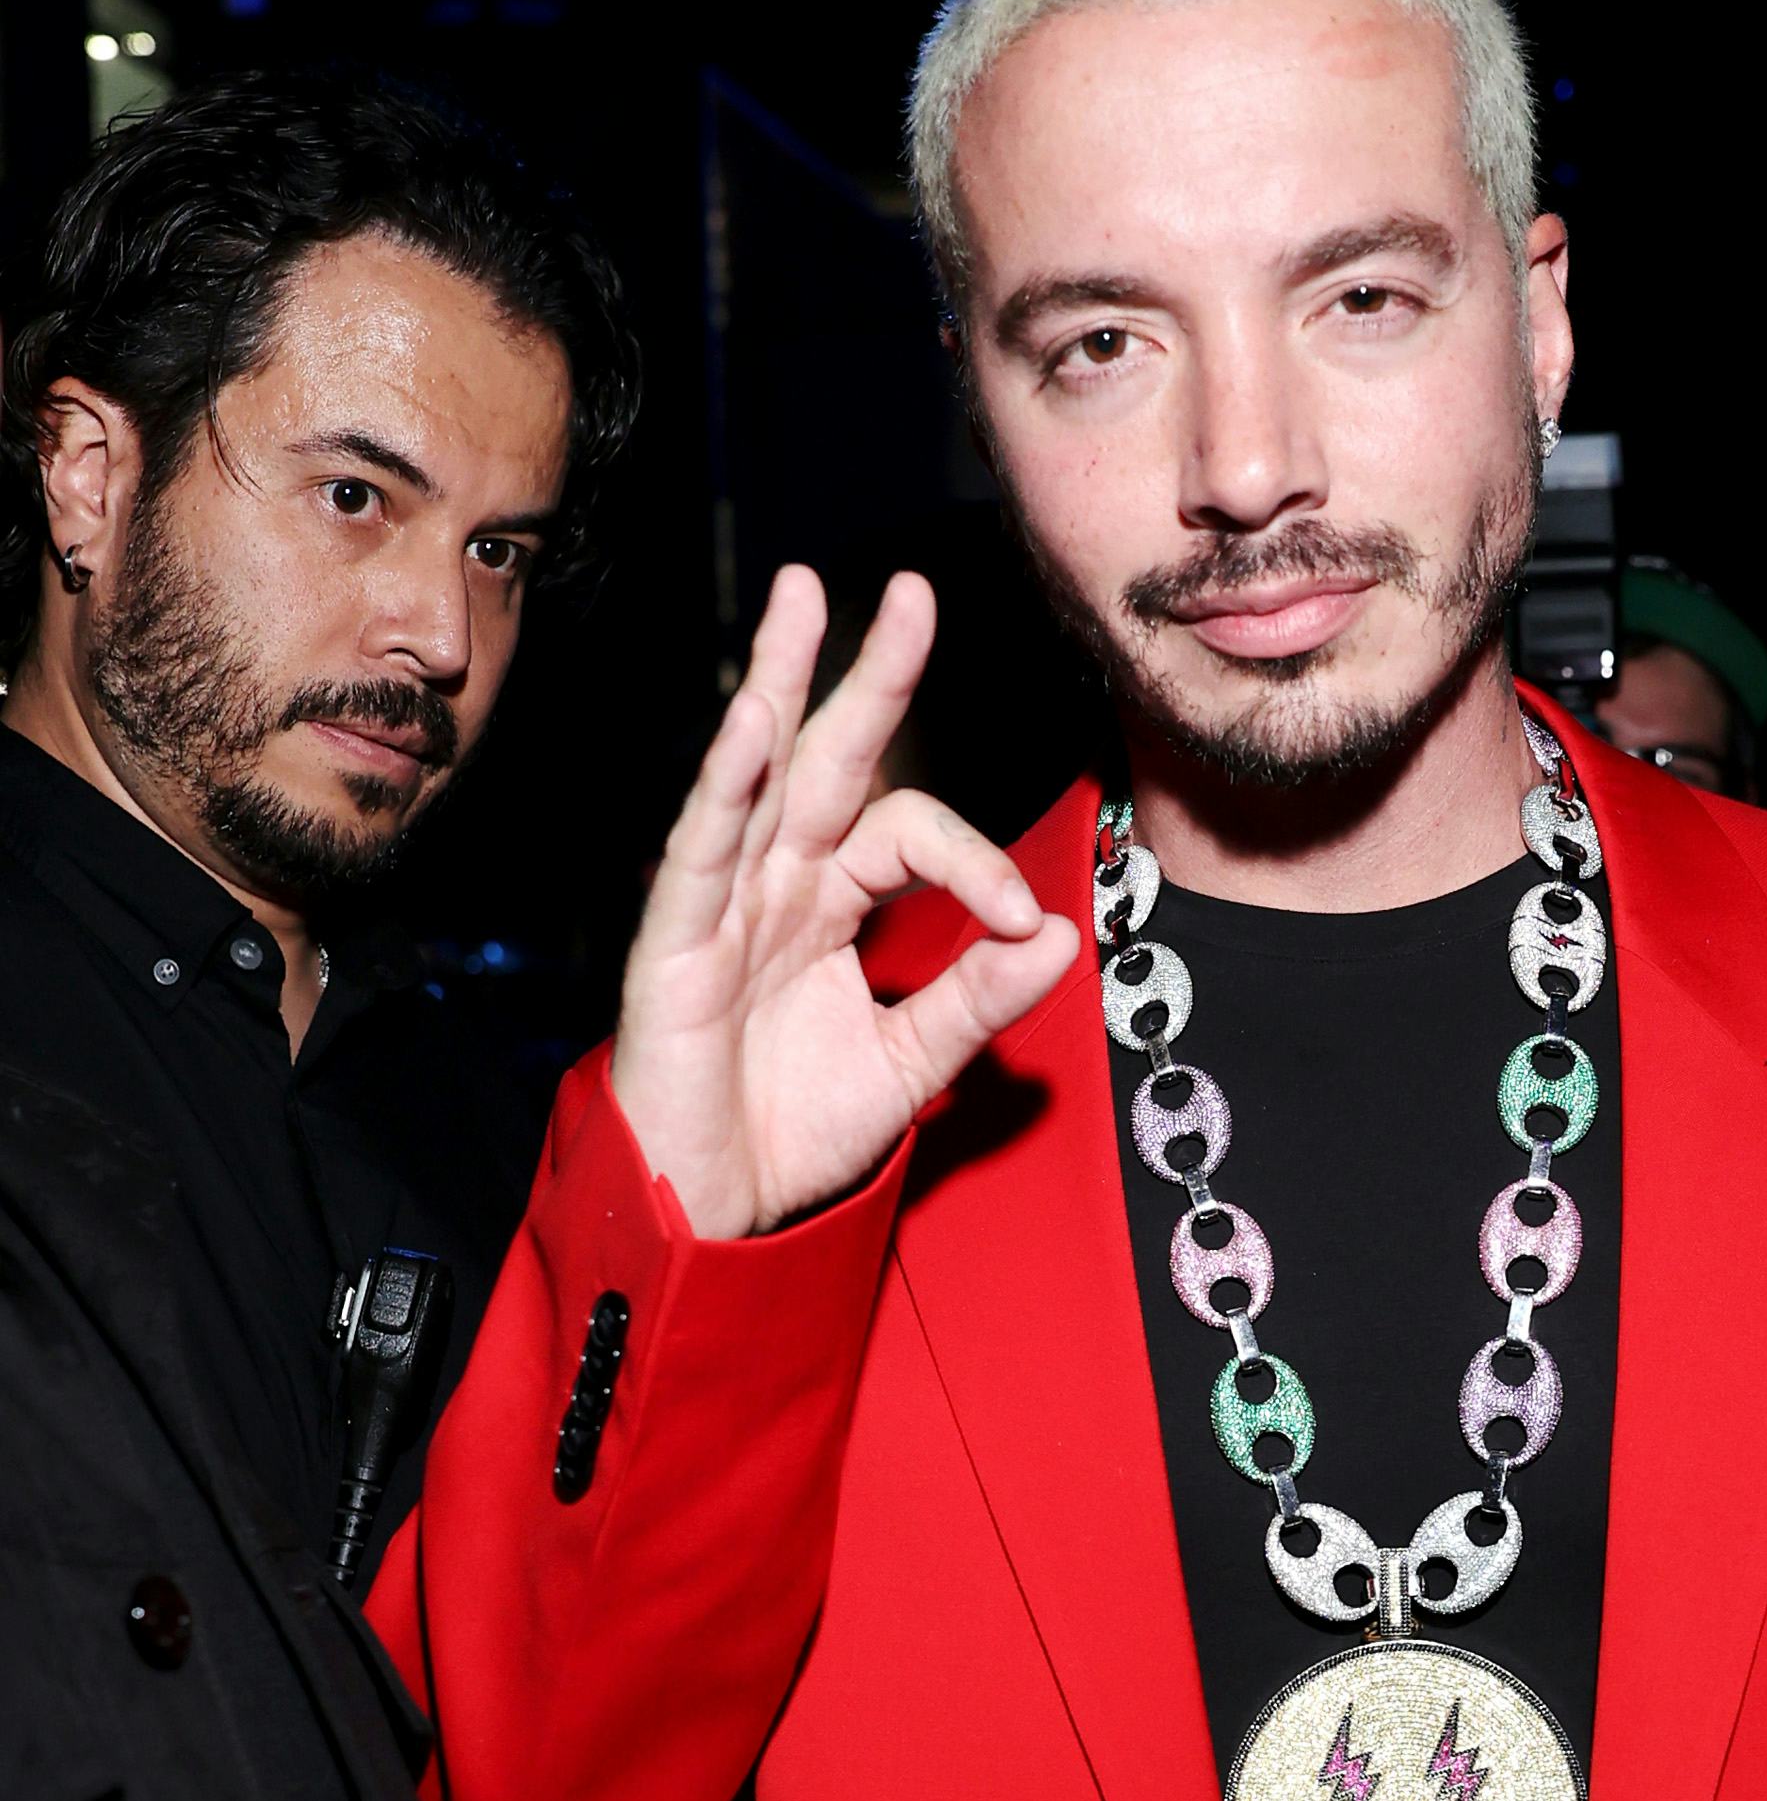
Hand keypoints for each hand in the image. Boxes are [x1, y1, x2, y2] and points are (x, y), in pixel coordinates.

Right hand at [610, 565, 1082, 1237]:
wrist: (719, 1207)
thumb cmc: (792, 1128)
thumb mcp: (913, 1062)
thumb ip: (978, 998)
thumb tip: (1059, 934)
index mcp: (832, 902)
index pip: (909, 834)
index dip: (974, 860)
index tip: (1022, 918)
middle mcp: (776, 884)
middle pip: (827, 757)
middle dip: (865, 672)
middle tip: (908, 593)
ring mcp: (721, 904)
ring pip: (755, 772)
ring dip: (780, 681)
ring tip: (802, 596)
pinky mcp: (674, 942)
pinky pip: (701, 850)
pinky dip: (725, 786)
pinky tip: (751, 725)